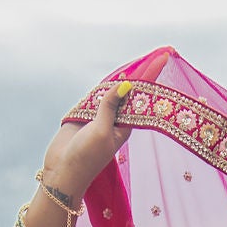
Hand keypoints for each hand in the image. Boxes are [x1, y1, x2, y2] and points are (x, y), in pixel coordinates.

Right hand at [39, 50, 170, 200]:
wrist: (62, 171)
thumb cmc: (86, 157)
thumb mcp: (101, 131)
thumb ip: (110, 106)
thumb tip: (125, 83)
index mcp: (124, 126)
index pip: (140, 96)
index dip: (151, 77)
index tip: (164, 58)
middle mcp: (114, 120)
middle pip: (129, 92)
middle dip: (143, 76)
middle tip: (162, 55)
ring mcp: (98, 117)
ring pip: (111, 91)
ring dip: (123, 79)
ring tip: (142, 64)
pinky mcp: (82, 116)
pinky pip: (94, 97)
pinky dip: (102, 87)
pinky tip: (113, 79)